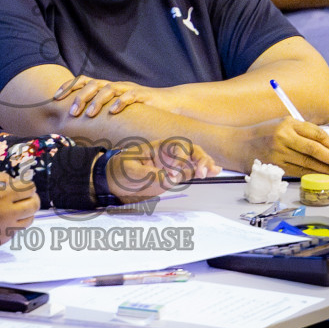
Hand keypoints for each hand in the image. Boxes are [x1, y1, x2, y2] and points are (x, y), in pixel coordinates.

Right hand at [0, 171, 40, 250]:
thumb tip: (15, 181)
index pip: (28, 187)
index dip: (27, 184)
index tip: (23, 184)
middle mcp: (6, 212)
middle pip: (34, 204)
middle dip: (32, 197)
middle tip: (26, 196)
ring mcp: (6, 228)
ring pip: (30, 218)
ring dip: (26, 211)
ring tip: (17, 208)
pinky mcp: (2, 238)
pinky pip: (17, 229)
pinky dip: (15, 222)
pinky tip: (4, 219)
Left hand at [52, 75, 149, 118]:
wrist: (167, 105)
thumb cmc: (138, 111)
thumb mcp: (116, 111)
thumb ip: (100, 115)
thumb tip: (76, 127)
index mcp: (106, 88)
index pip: (83, 81)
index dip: (68, 86)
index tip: (55, 97)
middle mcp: (115, 86)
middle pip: (93, 84)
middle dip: (80, 97)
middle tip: (73, 113)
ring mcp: (128, 89)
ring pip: (109, 89)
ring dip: (97, 101)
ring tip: (90, 114)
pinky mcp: (142, 96)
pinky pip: (130, 96)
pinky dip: (120, 103)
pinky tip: (113, 112)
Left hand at [103, 138, 219, 202]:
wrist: (113, 179)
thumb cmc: (120, 170)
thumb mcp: (131, 171)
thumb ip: (150, 174)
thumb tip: (170, 179)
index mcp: (158, 147)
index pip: (176, 147)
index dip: (180, 159)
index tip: (175, 173)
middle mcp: (168, 154)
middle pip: (190, 150)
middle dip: (199, 159)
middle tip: (202, 172)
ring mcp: (173, 164)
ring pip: (194, 160)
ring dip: (205, 164)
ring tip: (213, 171)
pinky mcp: (174, 175)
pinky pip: (191, 171)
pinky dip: (203, 170)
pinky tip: (215, 171)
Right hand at [242, 118, 328, 177]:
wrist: (238, 144)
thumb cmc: (263, 134)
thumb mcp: (281, 124)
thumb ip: (301, 132)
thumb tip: (327, 146)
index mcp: (288, 123)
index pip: (315, 133)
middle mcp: (283, 136)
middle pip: (313, 149)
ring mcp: (278, 152)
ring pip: (306, 163)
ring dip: (324, 169)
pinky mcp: (274, 166)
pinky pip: (297, 171)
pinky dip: (310, 174)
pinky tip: (319, 176)